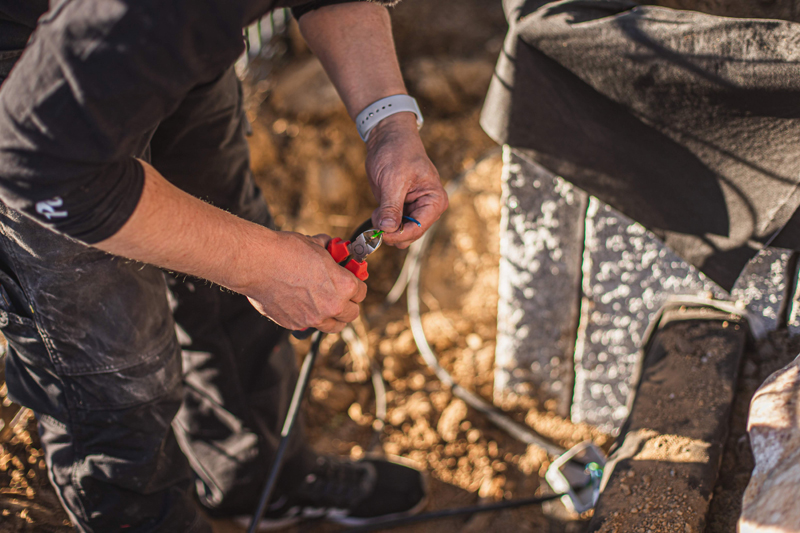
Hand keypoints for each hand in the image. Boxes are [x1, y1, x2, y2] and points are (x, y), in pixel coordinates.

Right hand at [243, 232, 366, 333]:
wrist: (257, 263)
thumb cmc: (286, 251)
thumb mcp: (315, 245)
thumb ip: (328, 252)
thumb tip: (330, 246)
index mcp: (344, 285)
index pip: (362, 292)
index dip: (356, 285)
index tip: (351, 283)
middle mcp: (333, 306)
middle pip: (352, 313)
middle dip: (348, 304)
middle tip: (341, 296)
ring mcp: (314, 319)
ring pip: (334, 326)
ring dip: (333, 317)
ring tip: (326, 306)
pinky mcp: (295, 324)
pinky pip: (309, 325)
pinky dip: (309, 318)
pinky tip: (301, 305)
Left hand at [366, 112, 447, 247]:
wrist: (388, 137)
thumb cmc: (397, 151)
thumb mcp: (393, 179)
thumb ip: (391, 206)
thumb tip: (388, 228)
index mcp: (435, 201)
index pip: (419, 228)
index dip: (398, 234)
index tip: (380, 232)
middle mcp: (427, 209)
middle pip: (410, 236)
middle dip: (391, 231)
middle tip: (376, 218)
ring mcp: (414, 211)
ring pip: (400, 234)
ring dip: (385, 228)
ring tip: (377, 211)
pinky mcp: (401, 210)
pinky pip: (392, 226)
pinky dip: (382, 223)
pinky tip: (377, 211)